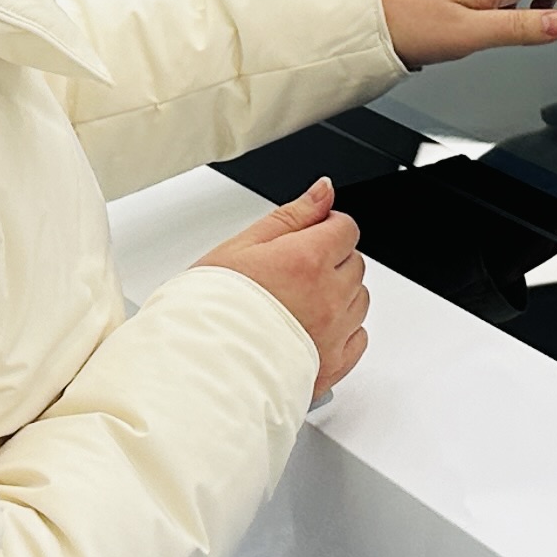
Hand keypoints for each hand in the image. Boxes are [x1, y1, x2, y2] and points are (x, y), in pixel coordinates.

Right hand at [198, 179, 367, 399]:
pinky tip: (312, 329)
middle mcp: (328, 296)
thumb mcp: (243, 246)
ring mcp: (334, 333)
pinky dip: (343, 331)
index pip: (345, 229)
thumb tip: (324, 191)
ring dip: (339, 296)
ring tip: (298, 304)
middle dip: (331, 262)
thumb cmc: (211, 308)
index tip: (307, 238)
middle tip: (293, 274)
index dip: (325, 229)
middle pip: (354, 264)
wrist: (198, 366)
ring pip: (359, 300)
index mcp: (307, 260)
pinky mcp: (333, 365)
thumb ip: (292, 216)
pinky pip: (358, 338)